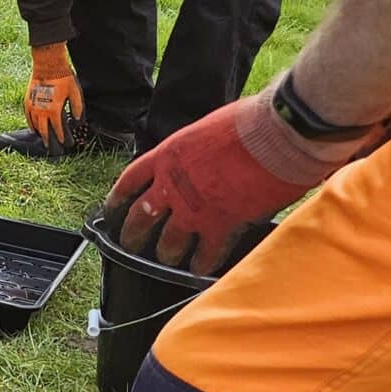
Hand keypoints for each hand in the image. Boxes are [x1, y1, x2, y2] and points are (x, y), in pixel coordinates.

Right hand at [24, 43, 83, 152]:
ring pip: (36, 126)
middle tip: (55, 151)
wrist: (47, 65)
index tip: (68, 145)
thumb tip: (78, 122)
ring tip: (46, 142)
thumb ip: (77, 108)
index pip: (59, 130)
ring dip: (41, 136)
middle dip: (51, 142)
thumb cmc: (63, 78)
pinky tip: (35, 130)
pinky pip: (28, 118)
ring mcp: (33, 107)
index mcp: (55, 111)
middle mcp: (42, 112)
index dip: (64, 138)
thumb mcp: (75, 93)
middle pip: (46, 132)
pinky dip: (32, 126)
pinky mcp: (28, 102)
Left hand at [102, 86, 362, 275]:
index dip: (118, 198)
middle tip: (130, 244)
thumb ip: (197, 151)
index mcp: (167, 155)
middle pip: (141, 216)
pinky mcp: (220, 224)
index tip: (111, 210)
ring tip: (165, 260)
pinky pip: (204, 253)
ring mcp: (193, 208)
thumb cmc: (252, 121)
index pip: (131, 180)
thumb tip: (203, 159)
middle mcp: (172, 184)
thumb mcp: (208, 130)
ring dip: (166, 253)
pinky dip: (201, 264)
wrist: (279, 131)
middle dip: (133, 233)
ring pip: (168, 241)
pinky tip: (199, 270)